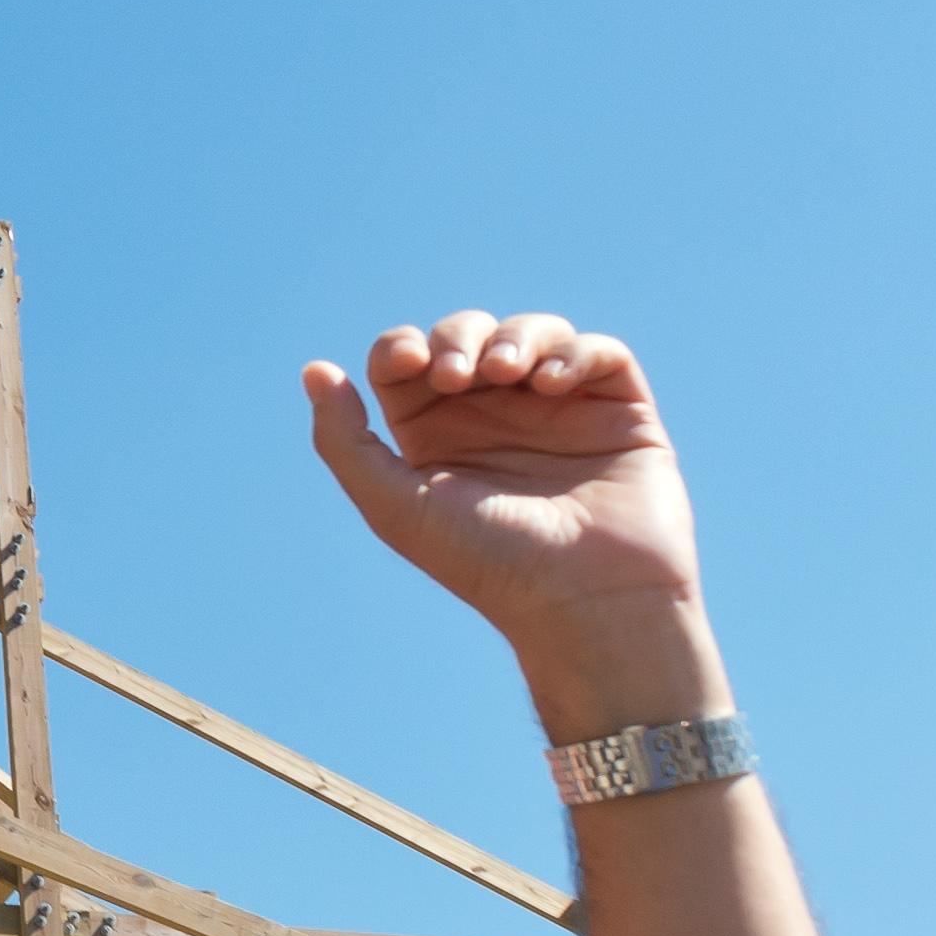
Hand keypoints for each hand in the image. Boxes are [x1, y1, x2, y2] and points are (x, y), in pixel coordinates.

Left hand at [300, 316, 700, 657]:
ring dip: (515, 336)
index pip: (409, 362)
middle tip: (457, 373)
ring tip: (505, 371)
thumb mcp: (396, 507)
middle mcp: (498, 419)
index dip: (401, 346)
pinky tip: (552, 384)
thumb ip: (344, 441)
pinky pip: (599, 353)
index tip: (407, 365)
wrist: (586, 602)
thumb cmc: (488, 564)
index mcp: (438, 437)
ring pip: (533, 333)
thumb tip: (315, 370)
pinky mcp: (620, 413)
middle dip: (457, 336)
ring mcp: (561, 413)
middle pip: (467, 336)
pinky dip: (574, 352)